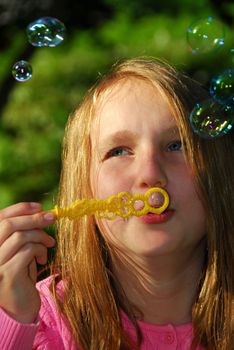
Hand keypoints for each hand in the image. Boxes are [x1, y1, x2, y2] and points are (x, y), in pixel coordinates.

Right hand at [0, 202, 54, 322]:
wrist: (20, 307)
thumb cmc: (22, 274)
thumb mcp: (20, 250)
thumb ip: (24, 232)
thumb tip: (41, 212)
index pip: (0, 217)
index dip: (19, 208)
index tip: (39, 206)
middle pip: (8, 224)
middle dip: (34, 218)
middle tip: (52, 218)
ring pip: (20, 236)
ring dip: (40, 236)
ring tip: (50, 243)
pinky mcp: (7, 274)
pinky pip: (27, 251)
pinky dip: (40, 250)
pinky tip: (43, 258)